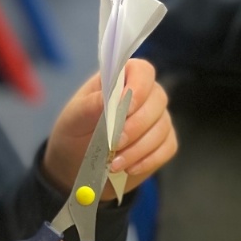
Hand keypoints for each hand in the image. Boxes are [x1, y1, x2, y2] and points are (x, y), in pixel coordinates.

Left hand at [42, 59, 176, 197]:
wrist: (76, 164)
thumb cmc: (75, 131)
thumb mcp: (73, 118)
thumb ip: (89, 106)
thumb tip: (107, 99)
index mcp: (122, 80)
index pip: (142, 71)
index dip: (138, 87)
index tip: (125, 106)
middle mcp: (145, 96)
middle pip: (157, 100)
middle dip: (136, 125)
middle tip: (114, 143)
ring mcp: (157, 120)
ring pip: (162, 128)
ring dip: (139, 148)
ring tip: (114, 162)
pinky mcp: (163, 144)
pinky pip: (167, 148)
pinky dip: (148, 160)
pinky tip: (128, 168)